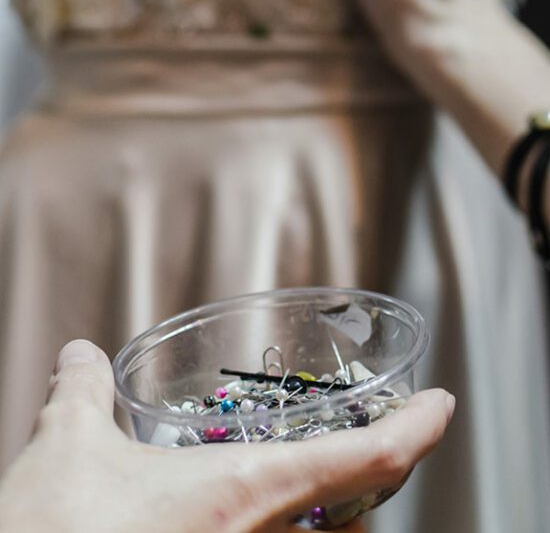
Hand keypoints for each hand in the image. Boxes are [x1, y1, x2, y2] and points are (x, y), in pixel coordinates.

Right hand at [0, 340, 453, 532]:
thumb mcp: (66, 450)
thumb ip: (81, 393)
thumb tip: (81, 355)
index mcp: (245, 495)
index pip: (367, 460)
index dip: (416, 429)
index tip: (442, 404)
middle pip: (356, 519)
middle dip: (372, 479)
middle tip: (374, 436)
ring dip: (326, 514)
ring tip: (314, 476)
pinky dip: (276, 531)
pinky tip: (238, 518)